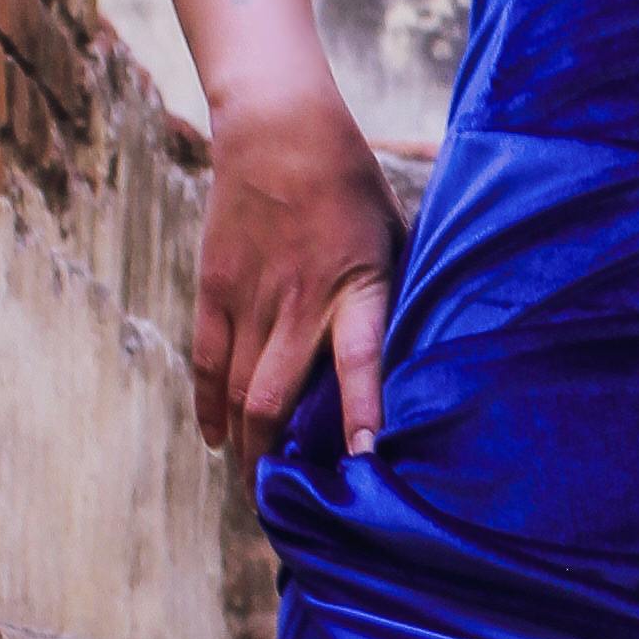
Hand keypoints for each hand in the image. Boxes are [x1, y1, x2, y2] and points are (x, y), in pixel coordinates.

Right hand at [190, 86, 400, 461]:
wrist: (279, 128)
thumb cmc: (352, 186)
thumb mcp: (397, 235)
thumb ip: (402, 296)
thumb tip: (432, 352)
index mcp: (357, 289)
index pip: (359, 361)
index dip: (360, 414)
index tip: (363, 463)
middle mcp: (299, 302)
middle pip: (274, 400)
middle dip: (277, 461)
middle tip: (289, 510)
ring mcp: (250, 298)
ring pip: (238, 392)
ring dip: (246, 445)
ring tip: (258, 489)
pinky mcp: (215, 289)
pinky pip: (206, 362)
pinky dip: (210, 408)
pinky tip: (219, 441)